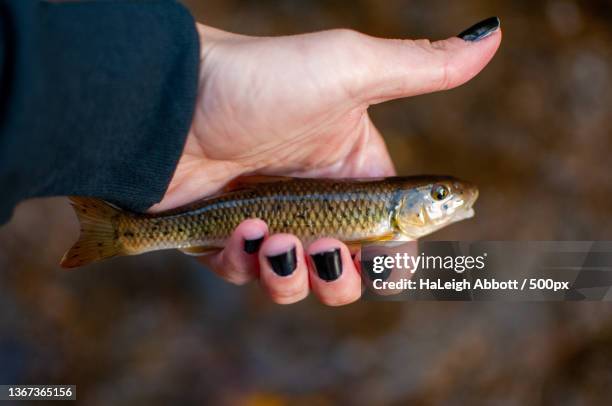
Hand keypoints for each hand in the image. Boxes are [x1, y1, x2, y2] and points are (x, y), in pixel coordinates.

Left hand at [151, 19, 500, 304]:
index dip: (398, 260)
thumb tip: (491, 34)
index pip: (392, 233)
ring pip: (297, 283)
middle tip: (326, 250)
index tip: (392, 273)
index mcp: (354, 169)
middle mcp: (316, 199)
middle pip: (346, 272)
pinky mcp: (225, 236)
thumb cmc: (263, 82)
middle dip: (340, 277)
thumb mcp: (350, 71)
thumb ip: (422, 68)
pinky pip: (246, 274)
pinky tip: (238, 231)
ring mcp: (270, 220)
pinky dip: (244, 264)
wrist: (170, 98)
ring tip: (272, 239)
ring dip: (290, 275)